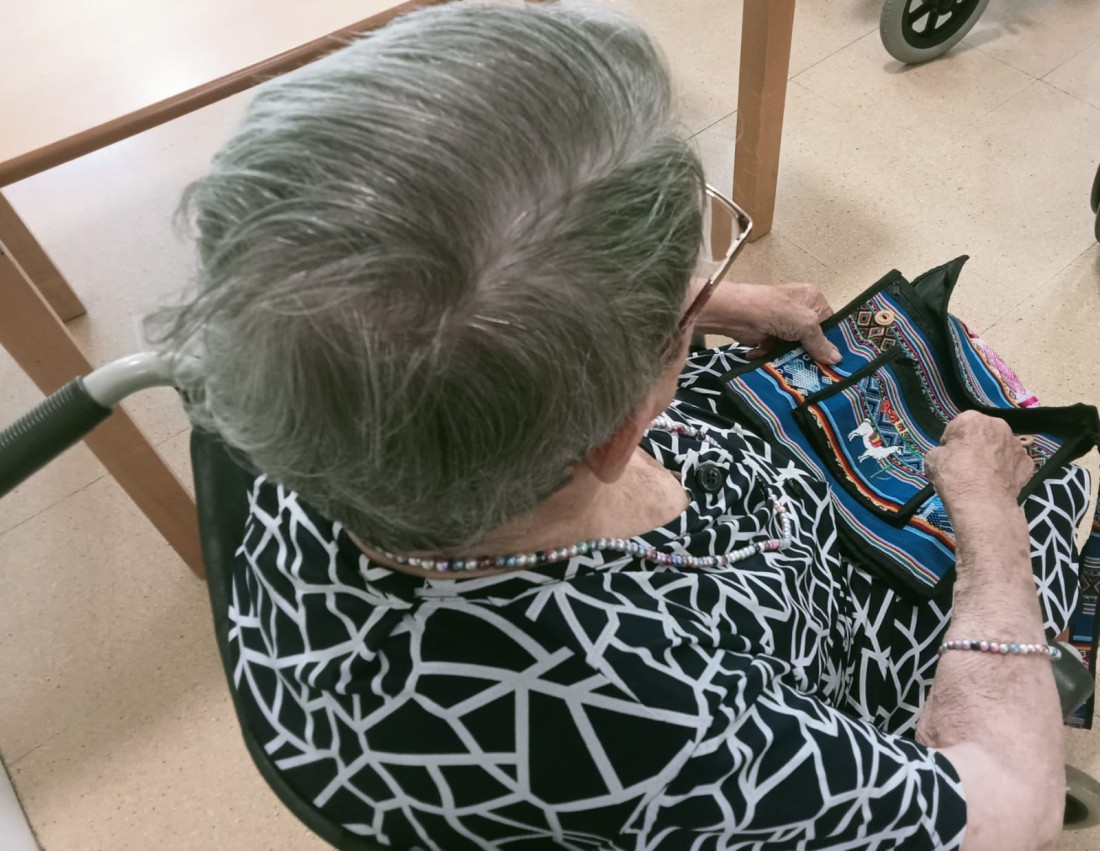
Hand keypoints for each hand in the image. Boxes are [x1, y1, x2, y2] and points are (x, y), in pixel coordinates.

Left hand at [699, 282, 840, 363]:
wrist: (738, 314)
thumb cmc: (777, 312)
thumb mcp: (806, 324)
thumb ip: (820, 343)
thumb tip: (837, 359)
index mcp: (813, 298)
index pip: (830, 321)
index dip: (832, 340)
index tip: (836, 361)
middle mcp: (799, 309)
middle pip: (811, 336)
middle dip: (811, 353)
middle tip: (820, 373)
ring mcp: (782, 323)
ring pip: (794, 346)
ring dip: (791, 358)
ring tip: (797, 372)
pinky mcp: (767, 335)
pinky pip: (776, 351)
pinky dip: (773, 357)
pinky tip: (771, 364)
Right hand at [925, 411, 1031, 513]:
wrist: (983, 503)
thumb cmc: (955, 477)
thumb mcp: (931, 460)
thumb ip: (941, 451)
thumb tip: (946, 455)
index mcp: (972, 420)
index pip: (958, 426)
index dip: (952, 441)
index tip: (949, 455)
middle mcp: (998, 426)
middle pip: (982, 433)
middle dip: (975, 445)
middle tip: (965, 464)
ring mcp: (1016, 444)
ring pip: (1000, 447)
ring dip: (992, 456)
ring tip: (982, 476)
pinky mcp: (1028, 463)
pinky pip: (1013, 463)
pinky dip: (1006, 470)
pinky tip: (996, 482)